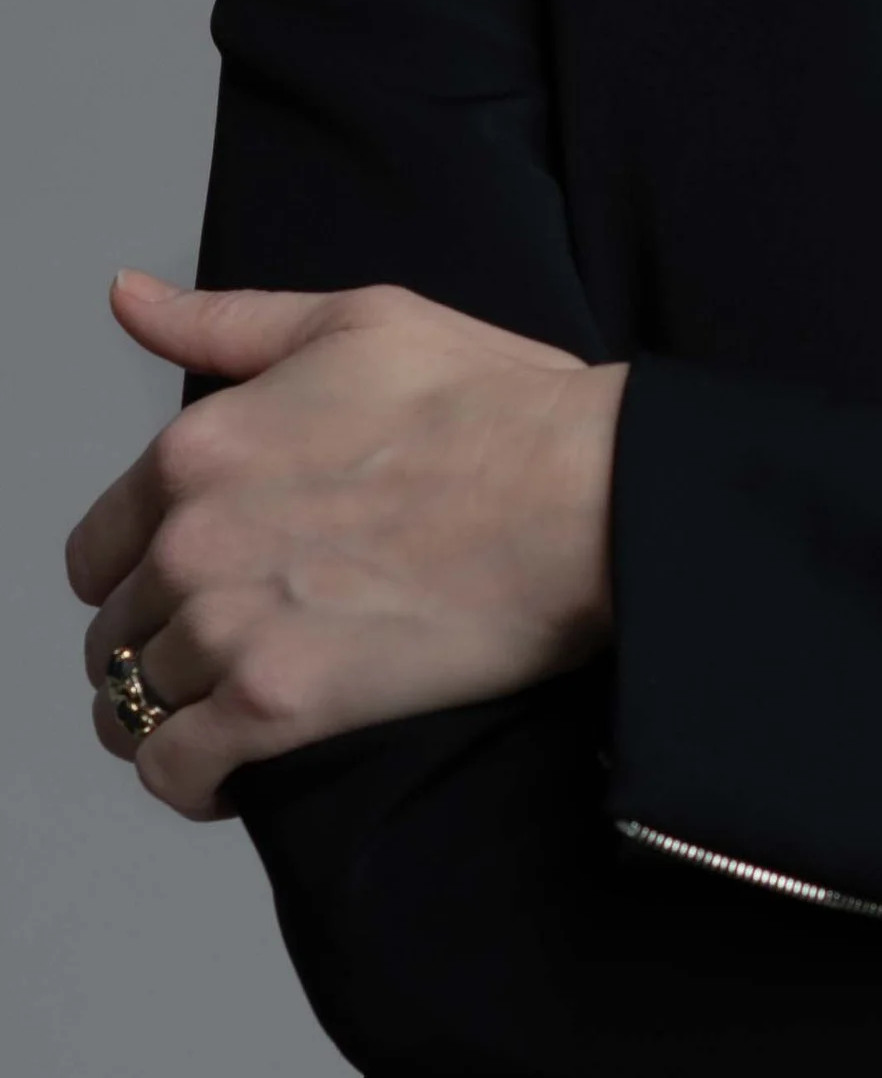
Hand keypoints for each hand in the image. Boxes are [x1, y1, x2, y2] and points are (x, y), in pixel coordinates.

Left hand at [66, 273, 626, 821]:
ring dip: (171, 716)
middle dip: (157, 647)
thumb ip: (228, 322)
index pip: (97, 548)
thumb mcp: (358, 322)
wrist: (588, 492)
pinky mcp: (276, 705)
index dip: (137, 574)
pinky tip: (230, 773)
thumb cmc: (496, 403)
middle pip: (114, 632)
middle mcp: (192, 537)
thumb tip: (126, 297)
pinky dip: (188, 780)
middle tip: (231, 653)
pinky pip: (174, 770)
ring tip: (232, 716)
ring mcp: (228, 624)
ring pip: (131, 706)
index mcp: (198, 448)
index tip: (191, 589)